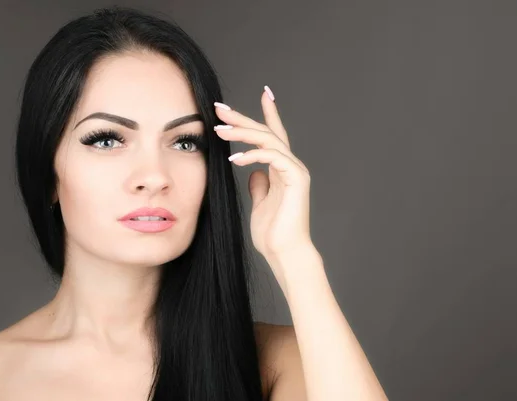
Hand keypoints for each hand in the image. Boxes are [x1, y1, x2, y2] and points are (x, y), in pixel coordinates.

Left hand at [214, 86, 313, 267]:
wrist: (285, 253)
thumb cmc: (273, 233)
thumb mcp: (260, 203)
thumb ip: (259, 184)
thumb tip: (254, 170)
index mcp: (282, 169)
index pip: (273, 136)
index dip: (267, 114)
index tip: (263, 92)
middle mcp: (290, 166)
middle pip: (266, 132)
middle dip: (242, 118)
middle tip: (219, 108)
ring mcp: (295, 171)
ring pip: (269, 140)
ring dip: (242, 133)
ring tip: (220, 131)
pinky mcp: (296, 179)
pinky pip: (274, 157)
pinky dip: (254, 154)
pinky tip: (235, 158)